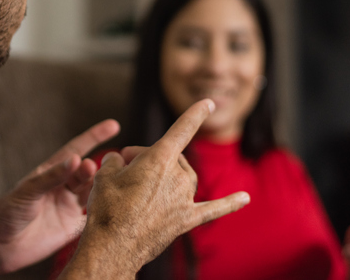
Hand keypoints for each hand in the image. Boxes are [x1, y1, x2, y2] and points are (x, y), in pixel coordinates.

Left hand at [0, 119, 119, 278]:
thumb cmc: (7, 213)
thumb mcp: (28, 191)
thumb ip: (52, 177)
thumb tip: (75, 159)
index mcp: (51, 172)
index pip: (76, 149)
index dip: (94, 136)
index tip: (113, 125)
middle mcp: (64, 186)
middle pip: (86, 172)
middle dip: (93, 168)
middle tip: (92, 168)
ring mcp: (70, 206)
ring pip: (94, 191)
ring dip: (102, 187)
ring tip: (106, 185)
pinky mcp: (73, 226)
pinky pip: (94, 215)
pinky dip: (105, 209)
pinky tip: (116, 205)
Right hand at [61, 99, 249, 278]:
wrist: (111, 247)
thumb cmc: (106, 208)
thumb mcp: (104, 174)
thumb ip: (117, 161)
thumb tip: (122, 162)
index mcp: (159, 158)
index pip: (182, 129)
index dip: (195, 114)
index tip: (208, 102)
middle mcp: (178, 176)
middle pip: (172, 156)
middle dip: (151, 158)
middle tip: (126, 169)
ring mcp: (185, 199)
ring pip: (183, 177)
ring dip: (167, 177)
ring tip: (140, 188)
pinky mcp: (186, 220)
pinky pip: (213, 208)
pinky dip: (230, 203)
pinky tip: (245, 198)